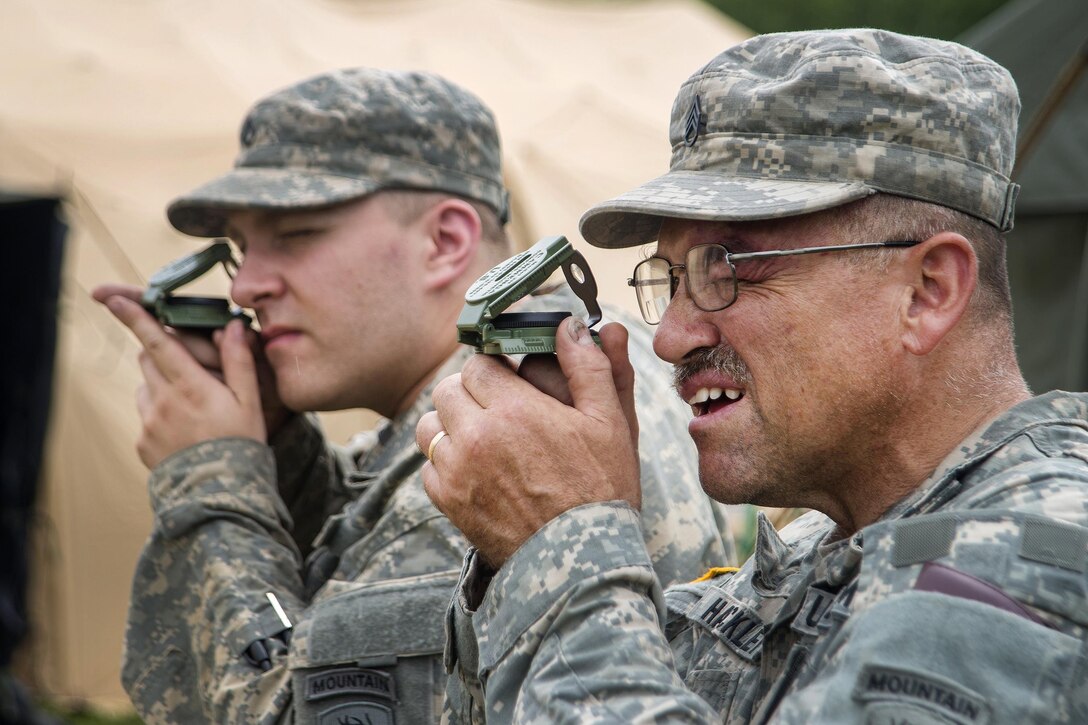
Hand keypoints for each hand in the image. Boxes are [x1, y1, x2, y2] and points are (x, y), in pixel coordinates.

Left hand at [93, 289, 266, 468]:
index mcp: (190, 386)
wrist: (221, 495)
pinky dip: (160, 413)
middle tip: (188, 366)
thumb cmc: (242, 444)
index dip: (135, 317)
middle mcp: (163, 401)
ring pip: (146, 386)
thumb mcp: (250, 402)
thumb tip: (233, 326)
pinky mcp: (142, 442)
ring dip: (161, 384)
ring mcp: (149, 423)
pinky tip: (184, 431)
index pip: (156, 342)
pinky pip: (146, 415)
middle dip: (160, 353)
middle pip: (147, 359)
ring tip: (191, 407)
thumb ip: (239, 361)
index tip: (114, 299)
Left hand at [417, 318, 639, 567]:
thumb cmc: (602, 490)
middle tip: (498, 407)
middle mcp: (476, 437)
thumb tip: (570, 325)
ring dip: (451, 425)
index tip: (510, 380)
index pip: (479, 364)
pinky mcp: (449, 503)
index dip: (495, 368)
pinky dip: (446, 463)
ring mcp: (458, 472)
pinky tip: (477, 471)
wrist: (581, 563)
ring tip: (482, 437)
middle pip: (448, 390)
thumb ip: (588, 367)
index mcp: (515, 410)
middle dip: (470, 392)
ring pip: (430, 426)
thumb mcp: (610, 423)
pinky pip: (429, 466)